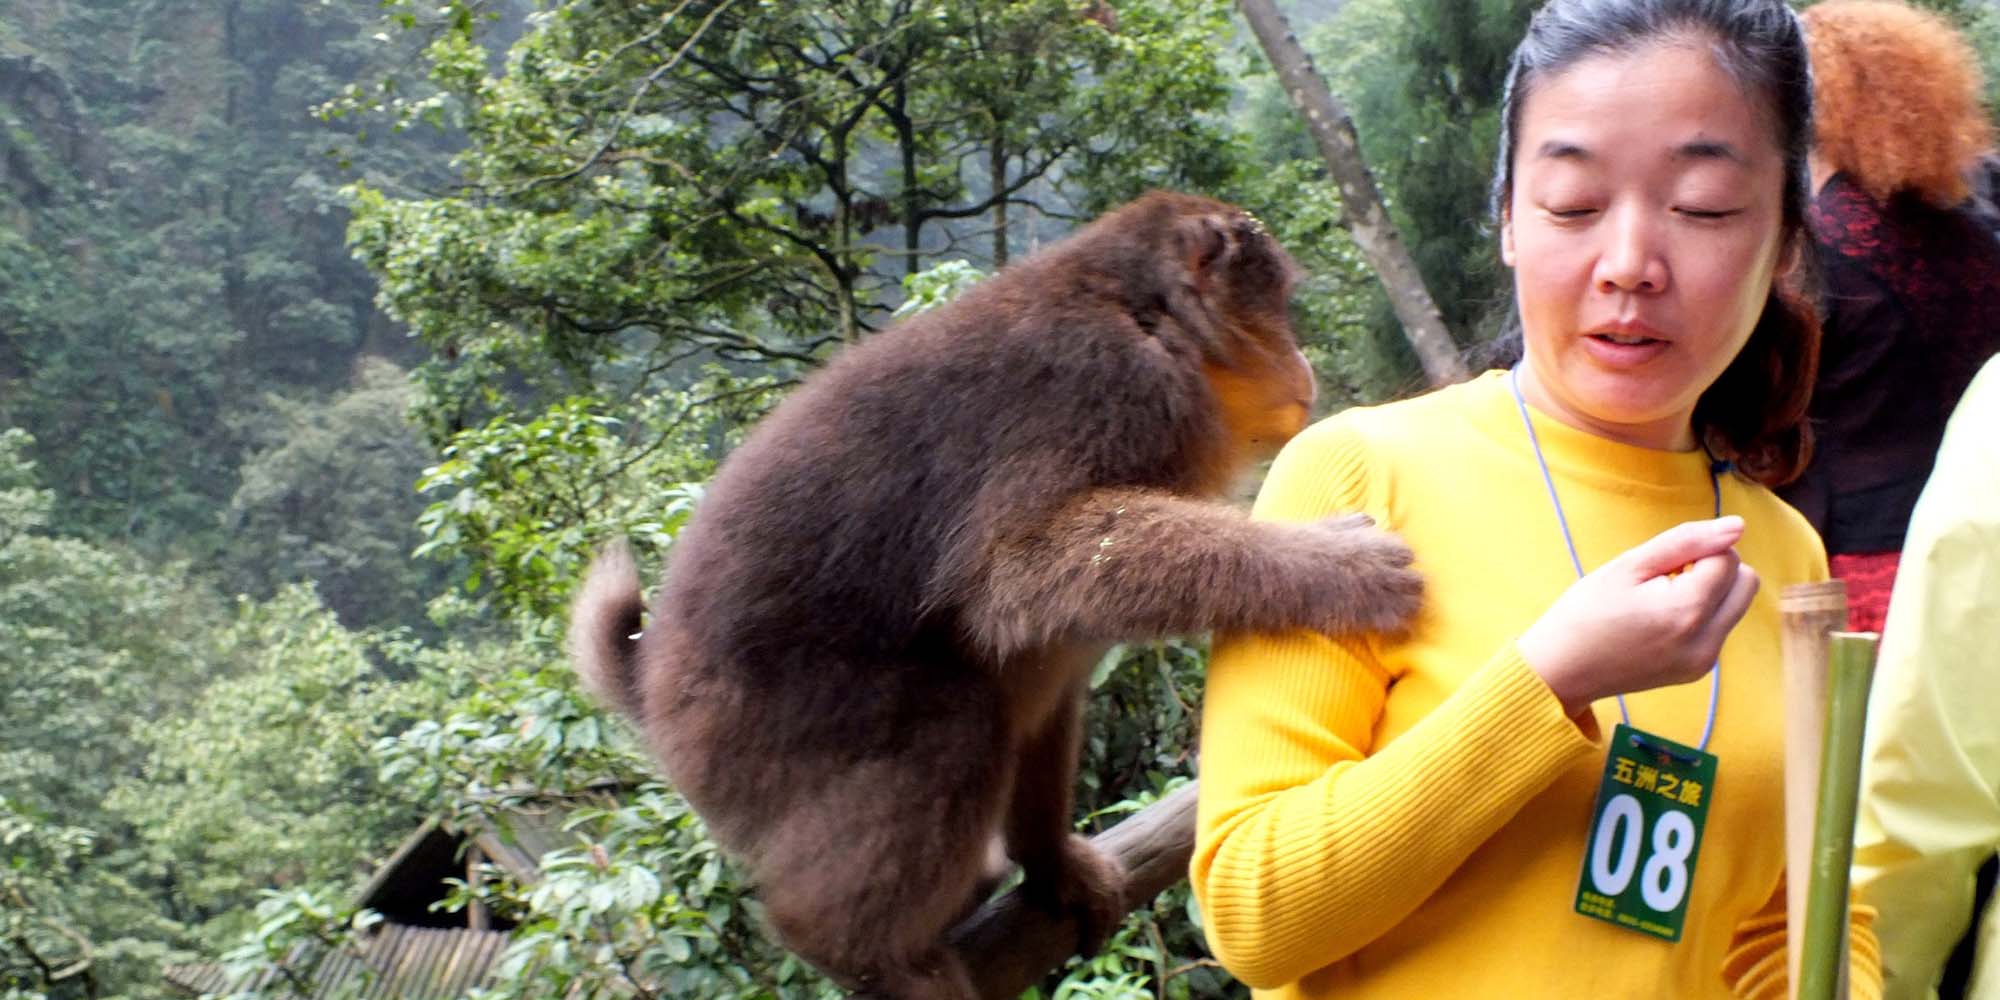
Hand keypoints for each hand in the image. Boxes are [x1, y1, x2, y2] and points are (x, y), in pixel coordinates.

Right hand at [1517, 516, 1759, 716]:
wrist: (1562, 671)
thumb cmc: (1585, 612)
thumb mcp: (1627, 566)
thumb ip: (1686, 542)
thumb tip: (1738, 526)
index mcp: (1687, 611)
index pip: (1727, 558)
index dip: (1696, 550)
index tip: (1660, 565)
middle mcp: (1706, 641)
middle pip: (1746, 582)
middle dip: (1715, 569)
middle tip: (1668, 577)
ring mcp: (1705, 661)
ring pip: (1737, 604)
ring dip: (1710, 592)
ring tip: (1661, 600)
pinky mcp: (1699, 670)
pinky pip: (1720, 627)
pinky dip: (1700, 615)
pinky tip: (1661, 621)